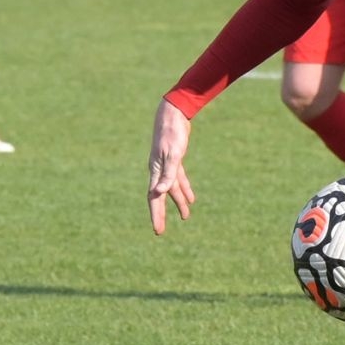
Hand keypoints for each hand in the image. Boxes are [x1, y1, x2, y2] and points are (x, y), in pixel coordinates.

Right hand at [147, 99, 196, 234]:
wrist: (173, 113)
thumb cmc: (172, 134)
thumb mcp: (173, 155)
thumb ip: (168, 174)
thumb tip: (159, 192)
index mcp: (156, 171)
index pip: (154, 198)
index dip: (156, 215)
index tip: (158, 230)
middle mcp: (159, 170)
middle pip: (160, 196)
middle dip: (162, 214)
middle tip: (161, 231)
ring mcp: (167, 165)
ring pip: (172, 188)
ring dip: (178, 202)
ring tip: (185, 217)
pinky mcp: (175, 159)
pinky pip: (179, 178)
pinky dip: (184, 188)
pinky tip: (190, 198)